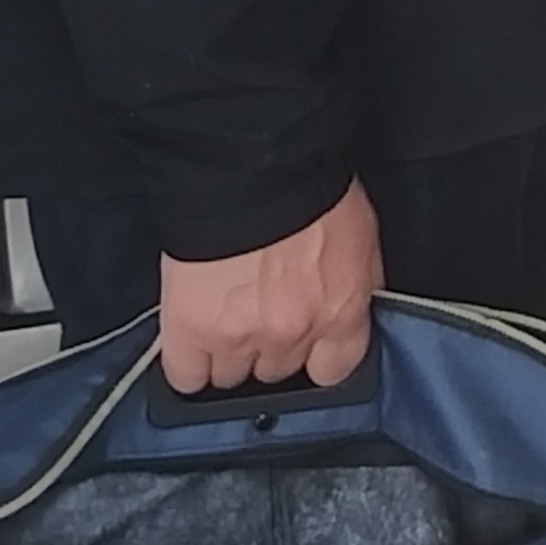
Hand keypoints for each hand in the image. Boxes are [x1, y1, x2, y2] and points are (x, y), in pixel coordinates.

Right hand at [157, 179, 379, 392]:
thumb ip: (353, 288)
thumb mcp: (360, 241)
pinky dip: (188, 365)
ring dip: (228, 351)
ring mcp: (238, 336)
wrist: (253, 167)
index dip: (316, 357)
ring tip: (225, 315)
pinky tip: (192, 343)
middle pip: (278, 370)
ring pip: (230, 374)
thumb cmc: (311, 190)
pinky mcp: (190, 330)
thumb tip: (346, 312)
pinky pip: (185, 377)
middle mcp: (292, 333)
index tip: (307, 346)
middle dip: (270, 345)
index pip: (334, 370)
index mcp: (340, 311)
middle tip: (261, 311)